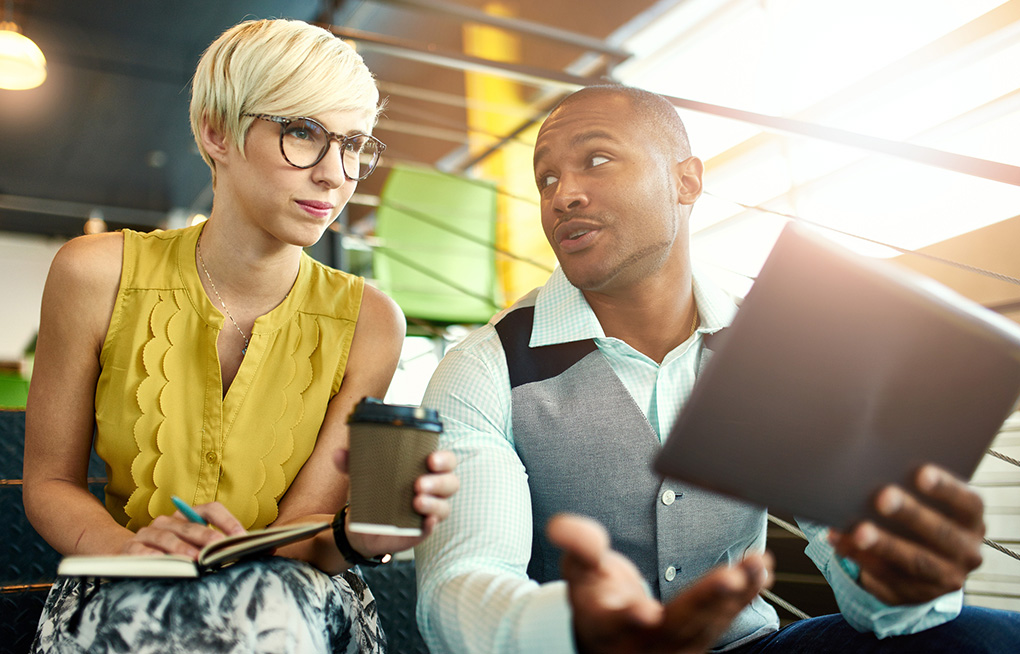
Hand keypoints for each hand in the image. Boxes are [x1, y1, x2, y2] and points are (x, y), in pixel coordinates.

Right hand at [121, 501, 246, 557]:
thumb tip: (236, 551)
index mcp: (186, 516)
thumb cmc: (166, 551)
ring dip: (182, 548)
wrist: (124, 553)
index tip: (241, 536)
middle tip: (220, 548)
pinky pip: (142, 552)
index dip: (227, 521)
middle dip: (208, 537)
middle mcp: (167, 521)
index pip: (210, 509)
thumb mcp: (188, 544)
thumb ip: (209, 545)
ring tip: (195, 558)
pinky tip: (164, 564)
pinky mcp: (130, 548)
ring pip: (167, 538)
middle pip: (191, 526)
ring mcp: (148, 533)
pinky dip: (153, 557)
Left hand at [334, 449, 458, 556]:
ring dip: (434, 503)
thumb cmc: (373, 492)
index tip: (431, 459)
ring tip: (416, 502)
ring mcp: (429, 511)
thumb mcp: (363, 474)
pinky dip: (430, 524)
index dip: (445, 459)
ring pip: (444, 507)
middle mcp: (433, 489)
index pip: (447, 461)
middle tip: (419, 484)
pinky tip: (425, 522)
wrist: (362, 525)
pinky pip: (432, 528)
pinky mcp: (421, 530)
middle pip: (451, 483)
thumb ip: (352, 462)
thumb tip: (339, 453)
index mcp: (424, 469)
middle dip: (439, 482)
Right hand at [547, 513, 771, 653]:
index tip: (643, 610)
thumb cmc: (594, 595)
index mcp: (606, 626)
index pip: (617, 624)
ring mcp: (675, 647)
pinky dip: (745, 596)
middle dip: (705, 602)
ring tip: (756, 564)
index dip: (629, 618)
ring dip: (736, 595)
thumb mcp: (578, 570)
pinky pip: (724, 620)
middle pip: (676, 627)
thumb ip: (577, 546)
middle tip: (730, 579)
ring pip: (708, 625)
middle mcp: (643, 643)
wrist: (612, 633)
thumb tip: (560, 526)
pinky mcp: (699, 640)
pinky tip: (761, 571)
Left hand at [830, 464, 984, 604]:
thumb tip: (870, 472)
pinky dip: (860, 558)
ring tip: (859, 530)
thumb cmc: (918, 516)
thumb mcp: (926, 504)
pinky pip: (887, 576)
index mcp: (971, 521)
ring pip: (915, 561)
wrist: (923, 567)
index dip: (946, 488)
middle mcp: (966, 552)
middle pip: (942, 533)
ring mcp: (944, 579)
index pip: (968, 503)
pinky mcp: (915, 594)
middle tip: (883, 496)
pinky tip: (840, 541)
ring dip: (885, 545)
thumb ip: (910, 488)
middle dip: (911, 514)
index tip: (921, 472)